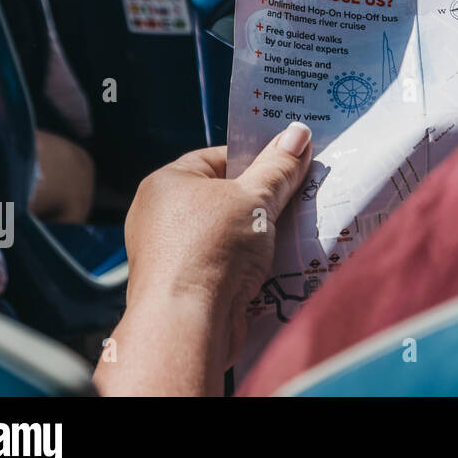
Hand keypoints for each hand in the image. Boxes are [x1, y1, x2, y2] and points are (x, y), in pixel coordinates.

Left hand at [106, 124, 313, 392]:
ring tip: (290, 233)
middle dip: (262, 200)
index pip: (219, 157)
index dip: (257, 160)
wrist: (186, 324)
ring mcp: (169, 252)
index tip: (289, 166)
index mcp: (167, 182)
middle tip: (296, 198)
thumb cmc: (210, 251)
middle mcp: (160, 215)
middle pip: (224, 196)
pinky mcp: (183, 285)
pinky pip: (223, 263)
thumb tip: (297, 133)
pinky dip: (247, 263)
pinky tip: (273, 264)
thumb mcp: (255, 198)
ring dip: (258, 235)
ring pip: (227, 232)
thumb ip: (278, 167)